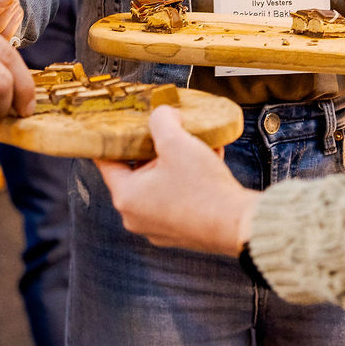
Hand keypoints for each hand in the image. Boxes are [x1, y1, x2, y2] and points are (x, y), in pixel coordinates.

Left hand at [97, 106, 258, 255]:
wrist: (238, 225)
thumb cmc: (203, 188)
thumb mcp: (177, 142)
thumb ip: (161, 120)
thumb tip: (162, 114)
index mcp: (126, 197)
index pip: (106, 161)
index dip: (113, 138)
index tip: (119, 125)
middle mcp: (136, 217)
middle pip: (136, 172)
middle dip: (152, 148)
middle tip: (164, 131)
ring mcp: (158, 228)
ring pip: (159, 184)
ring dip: (174, 162)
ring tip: (193, 143)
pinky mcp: (180, 232)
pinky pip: (177, 198)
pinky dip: (188, 179)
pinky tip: (208, 160)